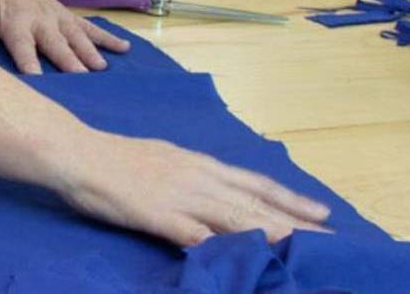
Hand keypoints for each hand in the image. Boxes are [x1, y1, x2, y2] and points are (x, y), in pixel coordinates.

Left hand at [0, 0, 129, 74]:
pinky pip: (90, 27)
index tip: (38, 80)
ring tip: (102, 69)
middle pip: (56, 43)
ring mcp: (56, 16)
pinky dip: (107, 37)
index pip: (22, 45)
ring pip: (77, 35)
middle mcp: (39, 18)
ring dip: (90, 51)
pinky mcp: (67, 15)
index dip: (30, 62)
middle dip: (68, 61)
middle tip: (81, 80)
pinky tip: (125, 49)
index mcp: (14, 20)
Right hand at [51, 129, 332, 246]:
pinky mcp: (158, 215)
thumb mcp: (162, 162)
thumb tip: (213, 195)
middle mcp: (199, 178)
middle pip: (257, 203)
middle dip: (297, 222)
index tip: (323, 212)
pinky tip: (242, 258)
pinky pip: (195, 234)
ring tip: (304, 249)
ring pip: (237, 217)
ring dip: (273, 234)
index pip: (255, 184)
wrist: (76, 152)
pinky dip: (221, 246)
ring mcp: (180, 196)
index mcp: (199, 165)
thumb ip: (190, 180)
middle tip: (333, 238)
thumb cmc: (113, 158)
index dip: (291, 198)